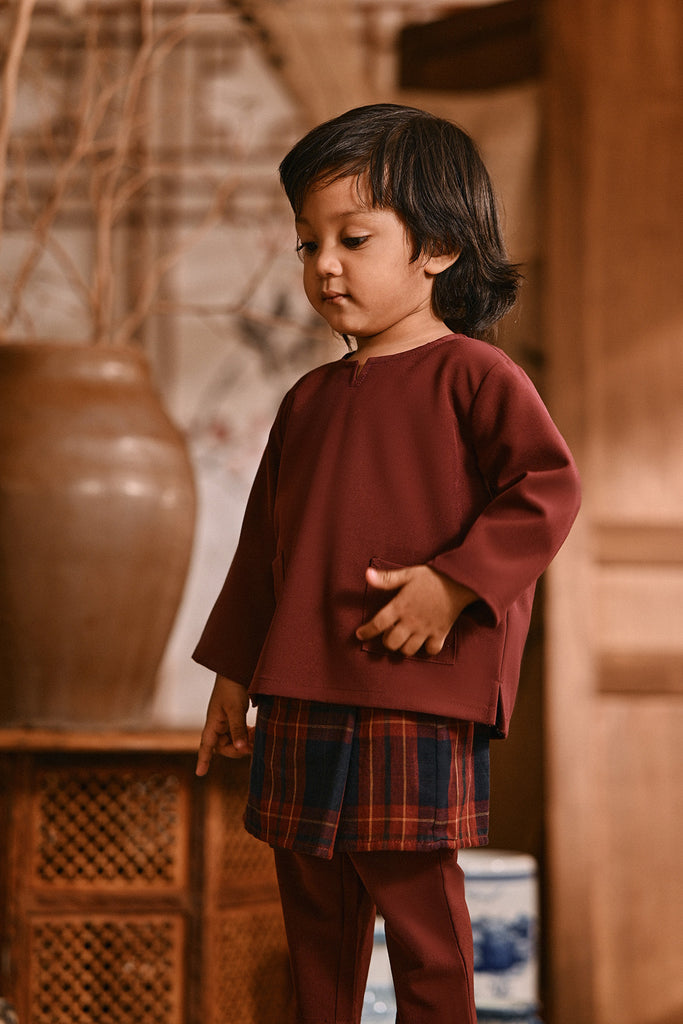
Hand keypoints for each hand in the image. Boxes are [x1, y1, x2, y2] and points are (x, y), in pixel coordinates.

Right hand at [196, 674, 252, 775]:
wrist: (236, 669)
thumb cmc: (232, 687)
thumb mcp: (235, 709)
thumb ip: (238, 729)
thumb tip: (241, 749)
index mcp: (213, 723)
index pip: (206, 745)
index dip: (203, 760)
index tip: (200, 774)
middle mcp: (217, 724)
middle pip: (223, 747)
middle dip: (237, 749)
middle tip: (252, 745)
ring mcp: (226, 721)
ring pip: (233, 741)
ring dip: (243, 741)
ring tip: (255, 735)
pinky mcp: (234, 717)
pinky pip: (239, 733)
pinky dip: (246, 734)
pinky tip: (254, 730)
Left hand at [355, 564, 477, 656]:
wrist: (460, 581)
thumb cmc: (433, 576)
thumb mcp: (408, 573)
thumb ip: (387, 578)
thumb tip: (367, 575)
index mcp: (400, 606)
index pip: (378, 624)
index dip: (366, 632)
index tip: (360, 634)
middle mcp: (411, 621)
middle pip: (391, 643)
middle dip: (386, 641)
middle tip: (389, 634)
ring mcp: (426, 629)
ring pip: (408, 650)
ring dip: (403, 647)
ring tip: (404, 639)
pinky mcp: (440, 633)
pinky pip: (430, 650)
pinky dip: (426, 649)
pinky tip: (423, 642)